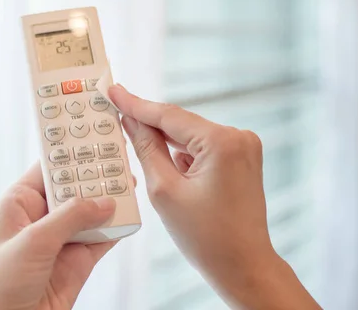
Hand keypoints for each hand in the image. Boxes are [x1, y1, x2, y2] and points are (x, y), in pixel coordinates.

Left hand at [0, 163, 117, 309]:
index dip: (71, 153)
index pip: (49, 168)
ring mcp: (61, 239)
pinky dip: (117, 227)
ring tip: (130, 182)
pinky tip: (130, 214)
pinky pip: (102, 238)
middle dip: (96, 175)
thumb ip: (71, 218)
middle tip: (120, 158)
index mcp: (20, 203)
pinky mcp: (77, 260)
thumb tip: (104, 201)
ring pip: (92, 211)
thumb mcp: (33, 242)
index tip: (94, 136)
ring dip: (110, 199)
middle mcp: (41, 217)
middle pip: (75, 187)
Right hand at [109, 84, 320, 309]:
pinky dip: (183, 154)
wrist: (244, 266)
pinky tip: (168, 170)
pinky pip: (203, 147)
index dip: (135, 104)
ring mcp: (244, 147)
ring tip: (137, 149)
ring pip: (190, 136)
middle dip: (149, 125)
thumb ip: (146, 148)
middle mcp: (238, 137)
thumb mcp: (164, 190)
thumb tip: (131, 121)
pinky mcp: (242, 158)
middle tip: (116, 113)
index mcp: (222, 143)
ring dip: (166, 143)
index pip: (168, 116)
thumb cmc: (206, 237)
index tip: (113, 91)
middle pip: (180, 124)